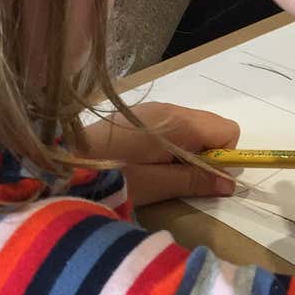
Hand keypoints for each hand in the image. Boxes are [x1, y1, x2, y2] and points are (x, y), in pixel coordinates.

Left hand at [81, 103, 239, 205]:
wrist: (64, 162)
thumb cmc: (113, 175)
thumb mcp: (156, 185)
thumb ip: (195, 181)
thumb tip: (230, 183)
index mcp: (180, 123)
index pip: (228, 131)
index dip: (223, 157)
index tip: (204, 178)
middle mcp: (172, 108)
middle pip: (212, 126)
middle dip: (207, 154)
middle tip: (179, 177)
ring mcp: (155, 109)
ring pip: (193, 127)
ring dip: (189, 150)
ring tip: (160, 171)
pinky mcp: (141, 115)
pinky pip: (174, 125)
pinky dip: (173, 143)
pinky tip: (147, 160)